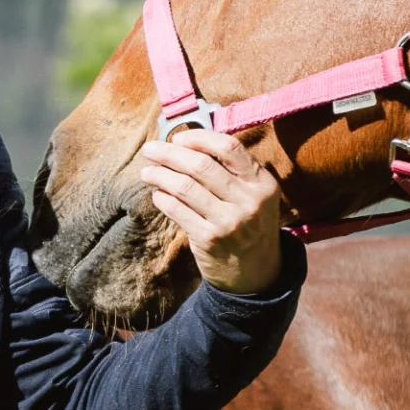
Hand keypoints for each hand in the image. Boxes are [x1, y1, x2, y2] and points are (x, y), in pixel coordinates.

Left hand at [139, 130, 283, 295]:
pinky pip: (176, 210)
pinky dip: (161, 198)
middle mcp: (249, 201)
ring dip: (159, 175)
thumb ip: (229, 169)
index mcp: (262, 182)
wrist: (255, 271)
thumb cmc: (247, 221)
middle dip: (168, 154)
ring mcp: (229, 221)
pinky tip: (157, 194)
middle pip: (200, 165)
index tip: (178, 138)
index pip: (229, 147)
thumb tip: (182, 142)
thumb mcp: (253, 194)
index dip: (198, 138)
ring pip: (184, 186)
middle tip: (149, 150)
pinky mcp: (209, 238)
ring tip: (147, 172)